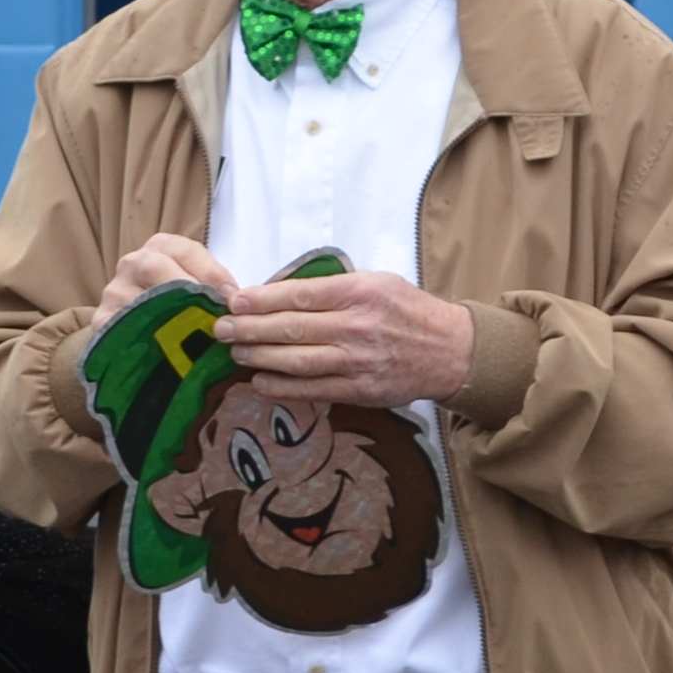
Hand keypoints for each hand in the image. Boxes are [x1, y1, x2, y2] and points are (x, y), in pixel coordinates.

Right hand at [90, 233, 242, 338]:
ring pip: (139, 297)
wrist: (136, 341)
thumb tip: (241, 305)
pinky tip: (170, 353)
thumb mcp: (195, 293)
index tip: (230, 295)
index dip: (210, 270)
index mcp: (159, 250)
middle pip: (155, 265)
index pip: (184, 249)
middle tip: (213, 315)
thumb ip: (215, 294)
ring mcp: (114, 293)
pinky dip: (148, 340)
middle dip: (188, 289)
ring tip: (196, 336)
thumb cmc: (177, 314)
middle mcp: (132, 264)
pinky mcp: (103, 323)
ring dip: (171, 317)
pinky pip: (124, 328)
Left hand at [221, 267, 478, 407]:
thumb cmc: (409, 311)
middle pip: (291, 329)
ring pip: (297, 361)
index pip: (299, 295)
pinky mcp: (360, 390)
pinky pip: (312, 390)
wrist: (450, 351)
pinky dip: (281, 387)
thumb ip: (333, 287)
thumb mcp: (377, 282)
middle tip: (222, 329)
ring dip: (258, 357)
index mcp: (360, 292)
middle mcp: (358, 326)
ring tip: (234, 352)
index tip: (234, 301)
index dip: (261, 299)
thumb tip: (280, 293)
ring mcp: (359, 361)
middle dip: (249, 328)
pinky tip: (259, 380)